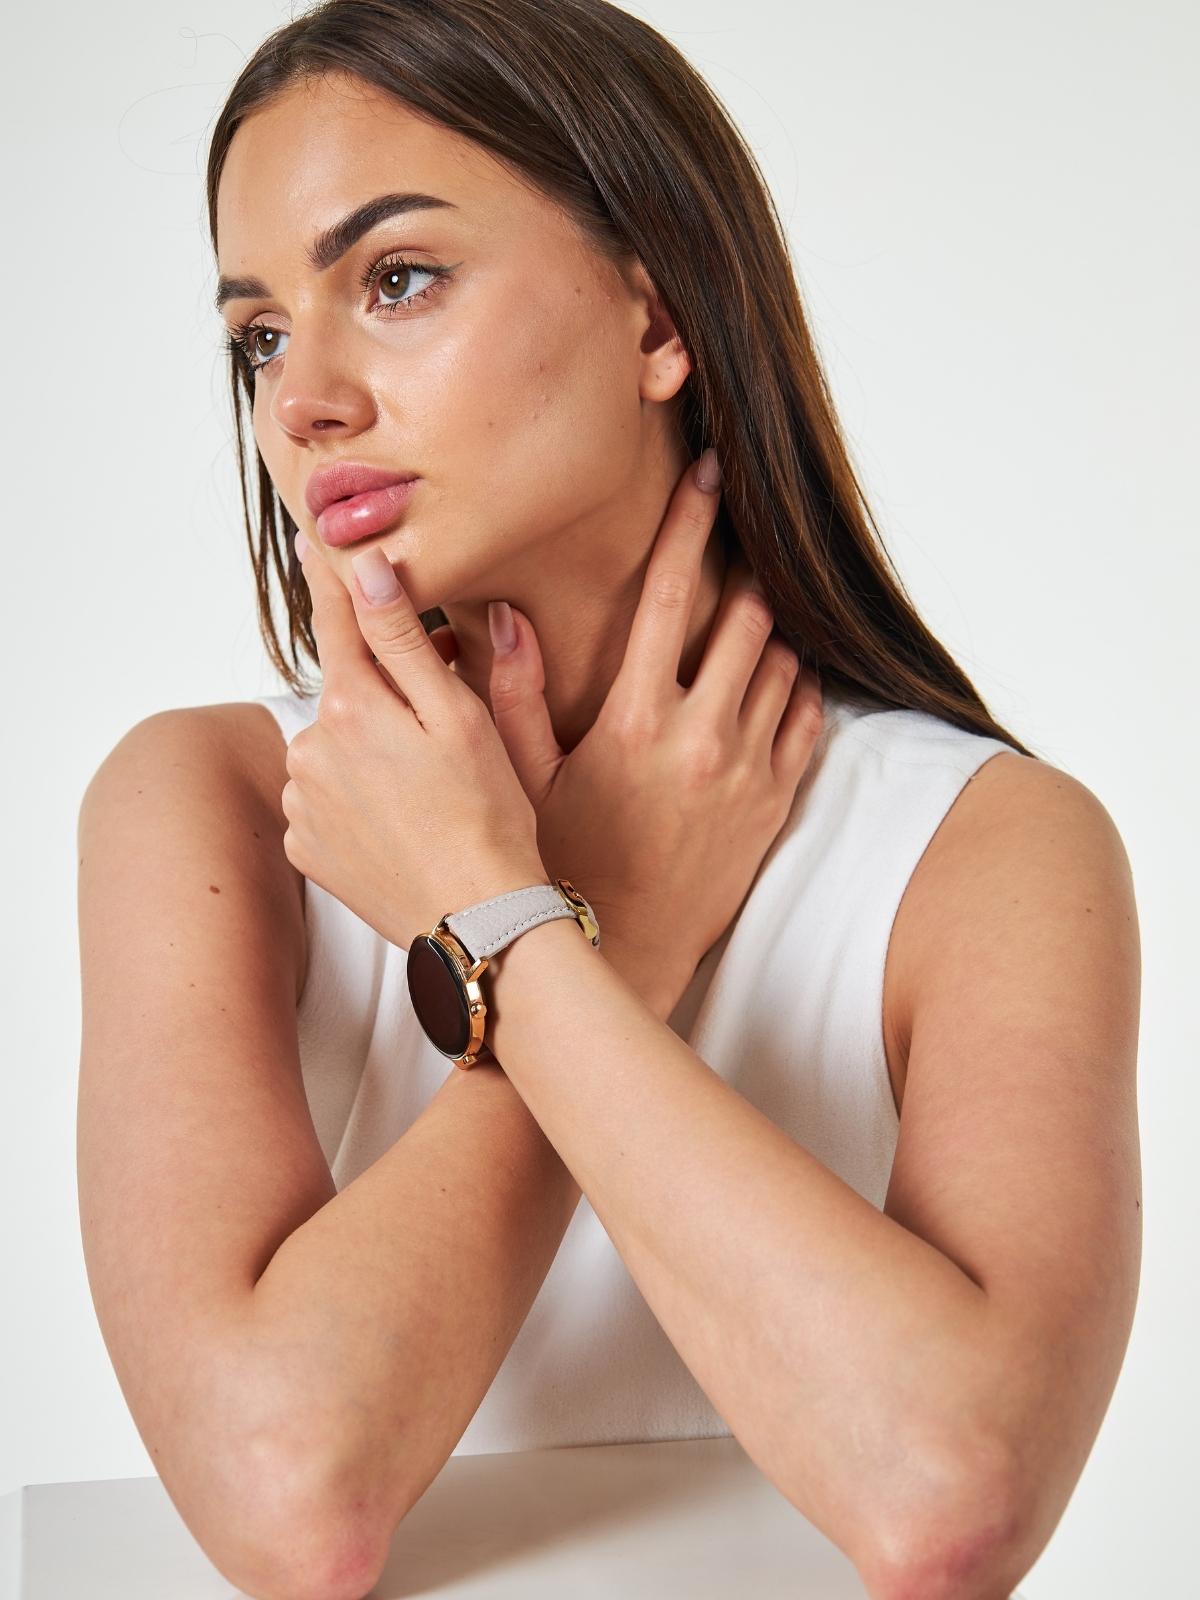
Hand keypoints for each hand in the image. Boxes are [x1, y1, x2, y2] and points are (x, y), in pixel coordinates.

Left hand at [281, 535, 544, 949]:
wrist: (477, 922)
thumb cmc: (487, 816)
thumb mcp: (458, 716)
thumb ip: (403, 638)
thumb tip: (365, 566)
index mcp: (349, 709)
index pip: (337, 622)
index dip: (338, 582)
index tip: (320, 543)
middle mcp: (308, 752)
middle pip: (343, 695)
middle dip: (383, 694)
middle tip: (441, 721)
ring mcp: (301, 803)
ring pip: (334, 750)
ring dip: (369, 751)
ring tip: (427, 784)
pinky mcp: (305, 849)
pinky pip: (325, 801)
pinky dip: (356, 800)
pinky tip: (401, 820)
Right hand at [483, 455, 824, 1014]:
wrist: (630, 948)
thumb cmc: (565, 862)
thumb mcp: (525, 780)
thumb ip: (512, 695)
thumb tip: (509, 617)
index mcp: (633, 720)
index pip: (670, 595)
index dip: (692, 523)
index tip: (709, 473)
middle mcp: (701, 736)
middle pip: (746, 616)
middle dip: (744, 572)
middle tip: (738, 548)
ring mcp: (748, 769)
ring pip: (785, 662)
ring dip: (770, 631)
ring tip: (746, 622)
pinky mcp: (776, 799)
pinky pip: (809, 716)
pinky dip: (799, 685)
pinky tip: (774, 680)